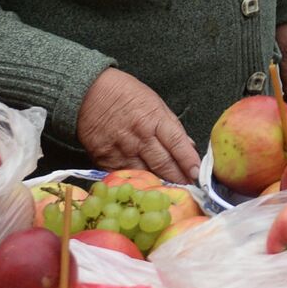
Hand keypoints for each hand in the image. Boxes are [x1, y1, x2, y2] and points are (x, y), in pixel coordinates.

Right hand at [76, 67, 201, 180]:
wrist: (88, 93)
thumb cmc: (125, 94)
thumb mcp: (154, 102)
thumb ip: (171, 125)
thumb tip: (188, 145)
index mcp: (154, 119)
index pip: (177, 144)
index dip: (189, 161)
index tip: (198, 174)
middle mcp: (140, 137)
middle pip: (163, 164)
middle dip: (179, 178)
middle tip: (190, 190)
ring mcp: (122, 150)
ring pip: (145, 174)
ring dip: (160, 184)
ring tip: (172, 193)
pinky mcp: (105, 160)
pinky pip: (125, 175)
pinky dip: (137, 183)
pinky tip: (147, 189)